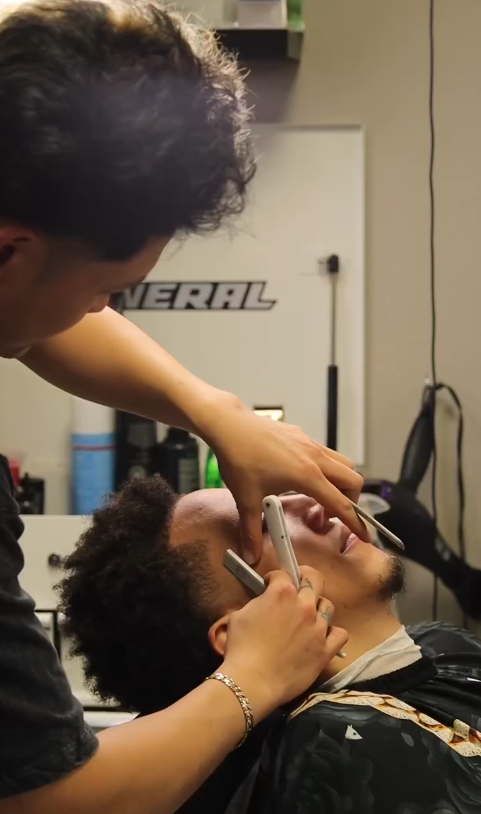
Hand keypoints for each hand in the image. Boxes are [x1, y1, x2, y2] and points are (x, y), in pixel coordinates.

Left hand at [199, 394, 367, 561]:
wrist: (229, 425)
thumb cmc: (239, 457)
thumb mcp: (246, 498)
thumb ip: (251, 530)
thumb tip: (250, 556)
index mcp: (307, 476)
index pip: (341, 504)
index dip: (356, 522)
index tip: (365, 535)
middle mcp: (315, 458)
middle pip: (353, 480)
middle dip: (350, 501)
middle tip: (329, 515)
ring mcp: (310, 444)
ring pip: (343, 463)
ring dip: (340, 482)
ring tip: (317, 497)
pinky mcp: (302, 436)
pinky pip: (326, 453)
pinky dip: (326, 469)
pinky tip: (301, 477)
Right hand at [221, 566, 347, 718]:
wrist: (252, 681)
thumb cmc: (241, 647)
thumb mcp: (239, 615)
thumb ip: (258, 603)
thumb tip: (265, 602)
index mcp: (282, 593)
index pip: (282, 574)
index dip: (274, 578)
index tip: (270, 585)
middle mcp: (304, 605)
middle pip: (315, 579)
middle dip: (305, 577)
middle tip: (297, 586)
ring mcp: (318, 627)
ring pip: (327, 606)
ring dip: (317, 607)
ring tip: (308, 616)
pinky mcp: (326, 649)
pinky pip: (340, 634)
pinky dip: (332, 633)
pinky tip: (322, 636)